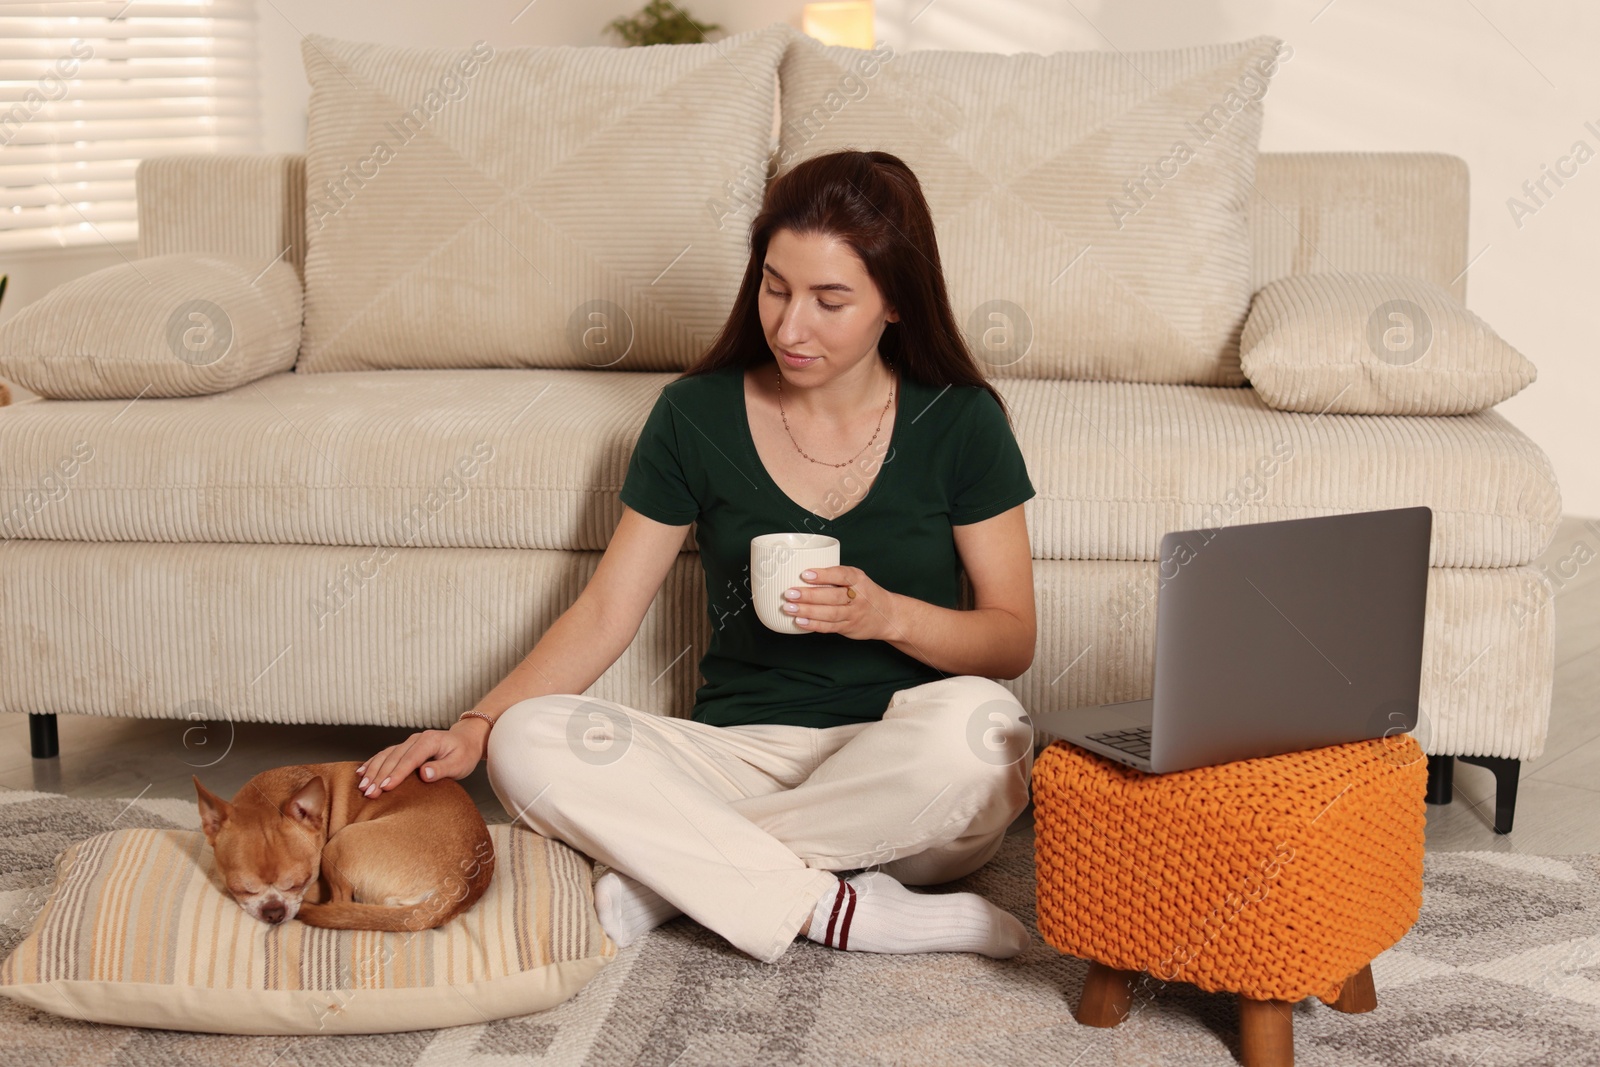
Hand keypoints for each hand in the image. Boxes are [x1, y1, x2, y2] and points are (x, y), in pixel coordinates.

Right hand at [356, 718, 488, 798]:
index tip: (386, 787)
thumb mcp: (459, 763)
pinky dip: (372, 763)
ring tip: (362, 786)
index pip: (410, 759)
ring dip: (372, 771)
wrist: (466, 740)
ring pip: (386, 756)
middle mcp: (416, 739)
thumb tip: (424, 773)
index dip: (397, 774)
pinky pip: (385, 755)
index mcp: (429, 741)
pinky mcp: (404, 748)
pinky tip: (361, 773)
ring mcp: (408, 742)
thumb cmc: (464, 754)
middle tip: (369, 793)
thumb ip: (442, 768)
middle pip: (394, 758)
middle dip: (380, 776)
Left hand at [781, 565, 898, 640]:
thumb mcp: (857, 579)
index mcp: (858, 579)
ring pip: (829, 613)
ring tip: (789, 608)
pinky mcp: (849, 627)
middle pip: (832, 596)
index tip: (805, 574)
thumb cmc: (865, 593)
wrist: (888, 615)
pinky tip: (799, 621)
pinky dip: (813, 625)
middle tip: (789, 593)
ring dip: (807, 611)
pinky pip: (829, 627)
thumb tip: (801, 573)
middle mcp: (858, 596)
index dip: (823, 575)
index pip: (841, 575)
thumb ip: (836, 576)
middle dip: (809, 595)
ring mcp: (854, 613)